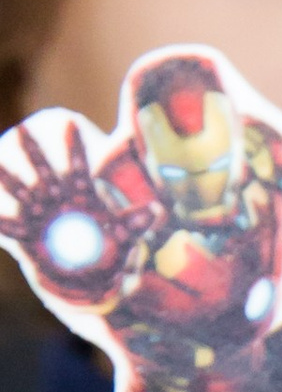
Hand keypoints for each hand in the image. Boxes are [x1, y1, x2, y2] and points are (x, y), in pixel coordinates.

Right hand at [0, 117, 125, 304]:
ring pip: (23, 192)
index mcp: (81, 191)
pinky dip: (2, 222)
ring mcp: (41, 213)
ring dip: (10, 180)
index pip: (79, 165)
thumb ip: (136, 222)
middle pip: (45, 170)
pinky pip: (12, 227)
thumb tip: (156, 211)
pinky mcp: (29, 233)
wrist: (92, 268)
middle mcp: (58, 197)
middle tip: (23, 131)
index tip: (72, 123)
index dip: (76, 147)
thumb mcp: (124, 234)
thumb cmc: (109, 244)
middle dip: (34, 152)